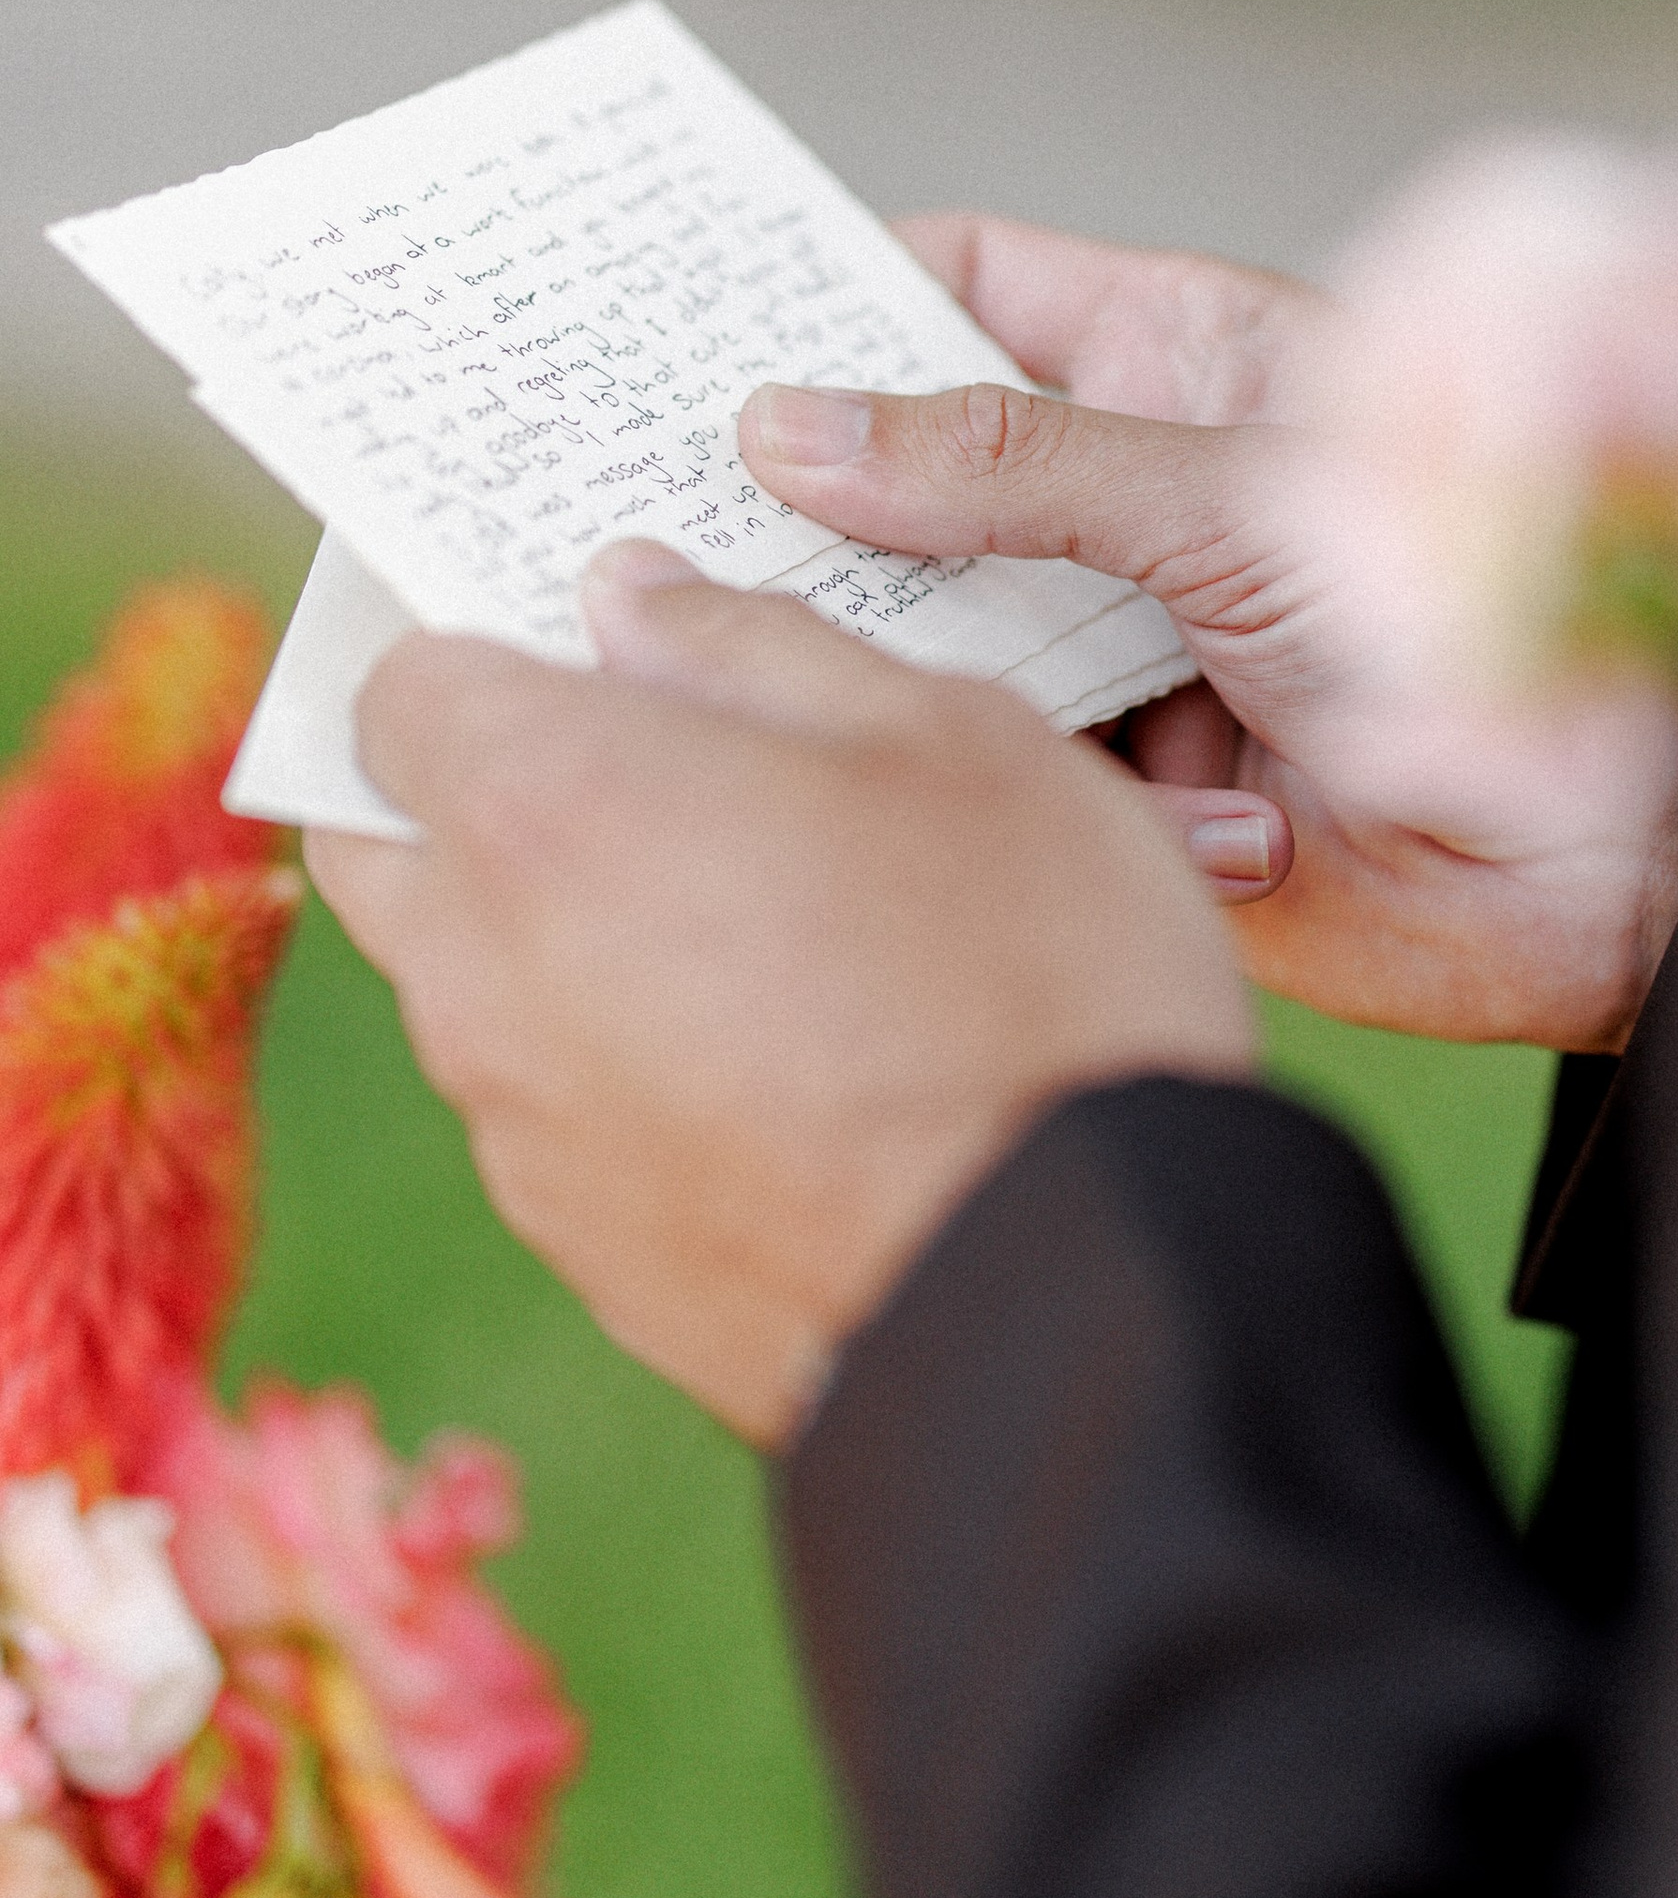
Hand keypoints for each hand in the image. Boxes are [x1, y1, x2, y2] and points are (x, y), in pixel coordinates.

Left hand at [306, 561, 1254, 1444]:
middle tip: (650, 763)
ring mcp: (522, 1133)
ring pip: (478, 987)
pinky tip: (793, 1062)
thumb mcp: (946, 736)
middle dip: (478, 788)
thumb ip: (761, 647)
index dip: (483, 643)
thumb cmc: (1023, 978)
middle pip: (389, 844)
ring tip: (766, 921)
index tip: (581, 635)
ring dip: (564, 934)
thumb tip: (635, 600)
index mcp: (542, 806)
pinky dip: (631, 1066)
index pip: (396, 685)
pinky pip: (564, 1114)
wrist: (1067, 1298)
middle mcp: (482, 972)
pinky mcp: (589, 1256)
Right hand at [736, 215, 1677, 1052]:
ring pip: (940, 637)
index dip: (824, 292)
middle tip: (629, 505)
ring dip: (899, 663)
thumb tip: (790, 428)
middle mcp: (1134, 495)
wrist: (1609, 840)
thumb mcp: (1220, 485)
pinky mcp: (1130, 791)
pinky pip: (1016, 775)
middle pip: (915, 474)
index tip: (670, 319)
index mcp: (1170, 359)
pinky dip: (1055, 793)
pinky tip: (1164, 808)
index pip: (961, 284)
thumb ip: (1006, 459)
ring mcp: (1127, 643)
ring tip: (787, 664)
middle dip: (805, 500)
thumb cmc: (1478, 600)